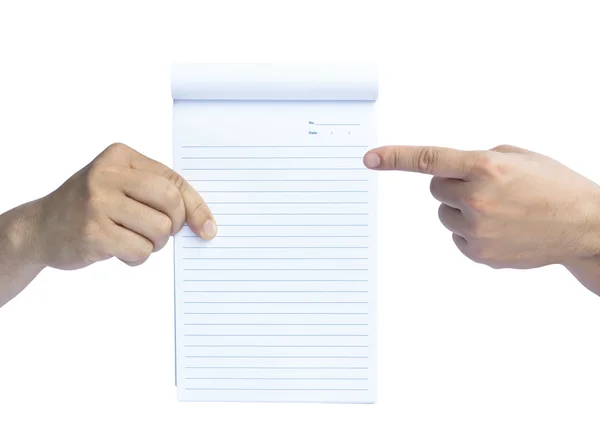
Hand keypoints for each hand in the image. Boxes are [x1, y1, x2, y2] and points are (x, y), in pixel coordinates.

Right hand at [30, 143, 215, 269]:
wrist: (40, 227)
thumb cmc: (90, 207)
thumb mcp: (119, 185)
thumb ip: (156, 193)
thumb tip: (204, 222)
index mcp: (120, 156)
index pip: (173, 181)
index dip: (196, 207)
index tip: (207, 227)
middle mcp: (108, 174)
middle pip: (171, 204)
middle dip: (174, 226)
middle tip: (160, 234)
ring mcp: (98, 202)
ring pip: (159, 230)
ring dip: (153, 244)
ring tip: (131, 239)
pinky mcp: (94, 232)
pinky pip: (140, 251)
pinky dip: (136, 257)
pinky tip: (117, 249)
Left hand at [363, 144, 599, 268]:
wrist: (583, 224)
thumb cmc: (554, 186)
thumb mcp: (517, 156)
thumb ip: (477, 159)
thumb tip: (450, 171)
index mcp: (485, 167)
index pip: (428, 160)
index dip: (395, 158)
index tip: (371, 158)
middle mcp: (476, 198)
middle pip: (435, 189)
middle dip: (453, 185)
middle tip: (483, 187)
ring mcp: (477, 230)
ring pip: (445, 214)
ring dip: (462, 209)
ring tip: (499, 210)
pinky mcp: (479, 254)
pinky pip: (457, 237)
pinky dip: (471, 232)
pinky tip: (500, 228)